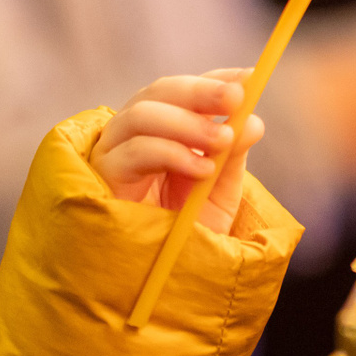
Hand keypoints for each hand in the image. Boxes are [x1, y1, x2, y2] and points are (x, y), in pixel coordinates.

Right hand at [92, 70, 264, 234]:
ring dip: (186, 122)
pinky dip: (171, 152)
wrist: (161, 278)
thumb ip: (232, 155)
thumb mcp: (218, 191)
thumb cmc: (185, 233)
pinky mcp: (103, 177)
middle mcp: (132, 134)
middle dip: (199, 91)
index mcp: (160, 130)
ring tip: (221, 140)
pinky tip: (201, 168)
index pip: (183, 92)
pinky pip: (133, 151)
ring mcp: (113, 153)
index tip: (247, 78)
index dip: (212, 80)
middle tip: (236, 98)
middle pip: (158, 93)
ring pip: (141, 115)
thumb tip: (252, 120)